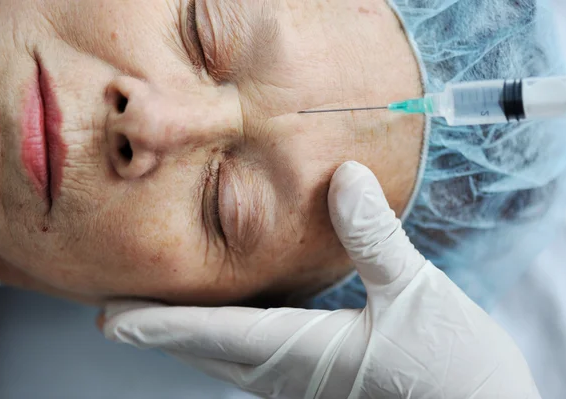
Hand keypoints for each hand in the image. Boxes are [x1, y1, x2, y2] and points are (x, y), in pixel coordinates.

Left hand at [103, 161, 539, 398]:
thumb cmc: (455, 371)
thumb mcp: (415, 294)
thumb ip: (374, 237)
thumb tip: (346, 175)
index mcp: (303, 353)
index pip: (214, 333)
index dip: (159, 324)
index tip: (110, 321)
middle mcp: (293, 376)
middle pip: (209, 352)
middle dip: (162, 332)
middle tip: (119, 312)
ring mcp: (307, 387)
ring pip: (230, 361)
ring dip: (192, 336)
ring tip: (161, 315)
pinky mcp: (325, 385)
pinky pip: (259, 362)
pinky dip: (230, 340)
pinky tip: (235, 323)